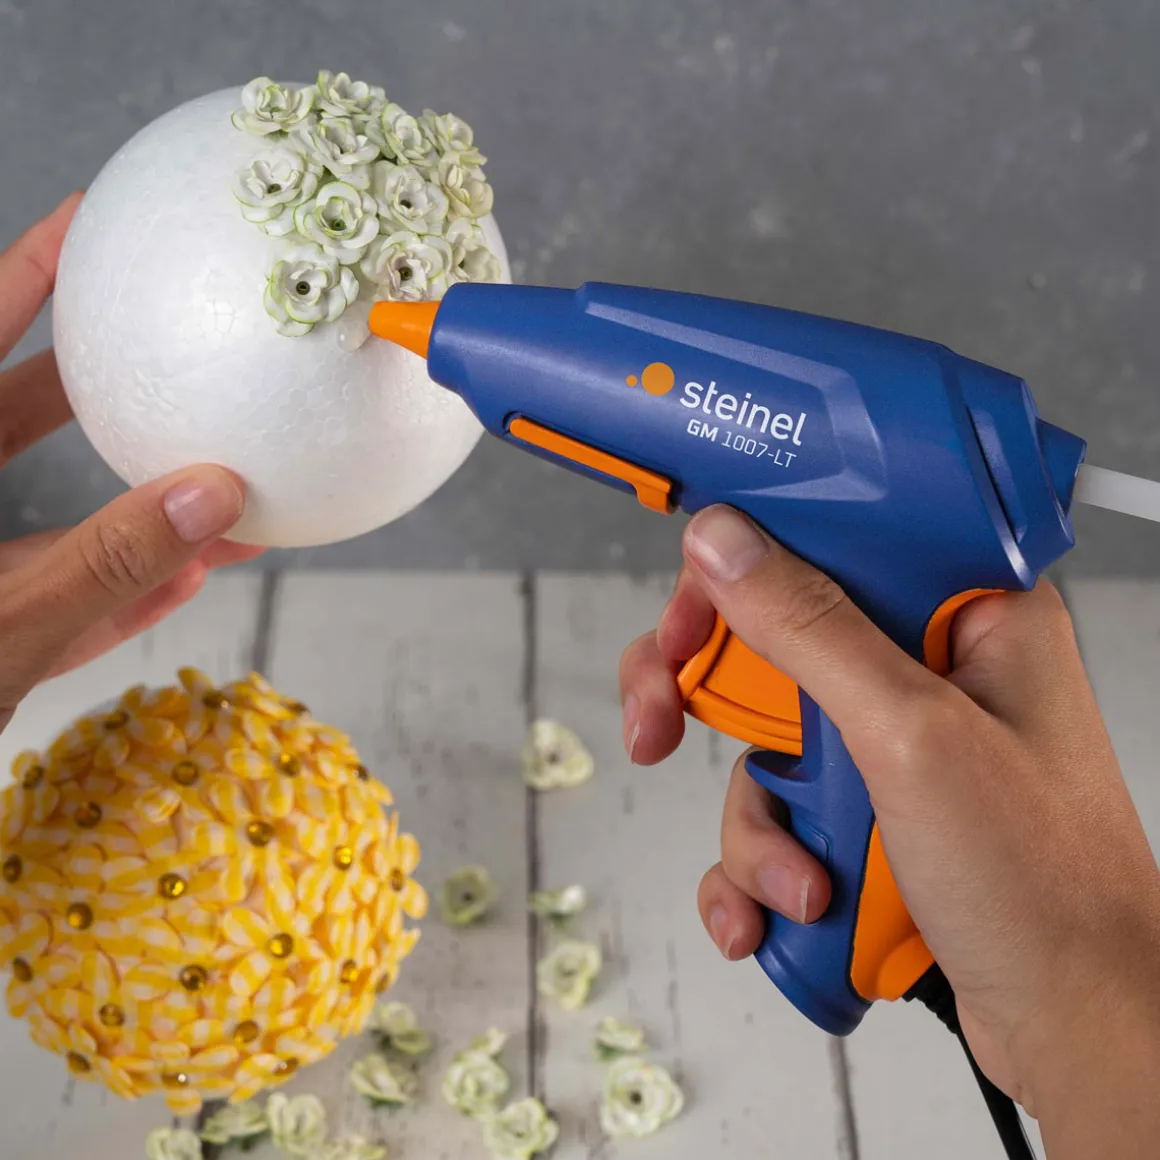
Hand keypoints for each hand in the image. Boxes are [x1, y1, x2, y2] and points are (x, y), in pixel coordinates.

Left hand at [0, 196, 262, 731]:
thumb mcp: (2, 629)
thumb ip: (105, 566)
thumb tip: (215, 496)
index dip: (23, 275)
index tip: (85, 220)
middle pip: (9, 418)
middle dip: (93, 384)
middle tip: (165, 341)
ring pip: (45, 518)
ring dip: (131, 504)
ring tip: (215, 476)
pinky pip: (53, 595)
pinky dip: (116, 589)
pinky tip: (188, 576)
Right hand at [620, 505, 1159, 1156]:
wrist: (1076, 1028)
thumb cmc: (1047, 887)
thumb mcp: (911, 737)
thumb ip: (810, 628)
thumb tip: (726, 545)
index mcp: (966, 613)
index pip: (830, 539)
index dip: (744, 564)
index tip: (688, 610)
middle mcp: (925, 669)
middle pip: (770, 641)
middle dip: (706, 704)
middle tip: (660, 726)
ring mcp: (892, 746)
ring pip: (759, 744)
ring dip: (755, 826)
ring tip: (803, 885)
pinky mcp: (867, 810)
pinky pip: (775, 812)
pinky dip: (761, 868)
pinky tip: (780, 912)